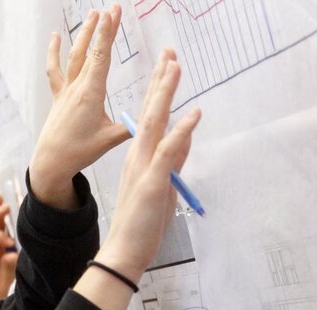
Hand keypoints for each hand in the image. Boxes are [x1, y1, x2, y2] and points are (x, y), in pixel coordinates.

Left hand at [29, 5, 131, 208]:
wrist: (51, 162)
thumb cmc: (79, 152)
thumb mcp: (110, 140)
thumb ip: (131, 127)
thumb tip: (152, 118)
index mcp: (90, 94)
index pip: (101, 57)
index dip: (107, 34)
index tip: (113, 14)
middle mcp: (76, 87)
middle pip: (89, 51)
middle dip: (101, 28)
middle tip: (111, 8)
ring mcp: (65, 90)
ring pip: (73, 56)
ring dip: (82, 34)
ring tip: (91, 14)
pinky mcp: (58, 96)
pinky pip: (55, 70)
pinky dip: (54, 52)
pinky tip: (55, 37)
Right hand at [97, 49, 201, 279]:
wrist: (123, 250)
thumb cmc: (141, 224)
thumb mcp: (162, 186)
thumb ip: (173, 161)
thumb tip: (184, 137)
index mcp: (139, 157)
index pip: (150, 116)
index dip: (159, 89)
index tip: (166, 65)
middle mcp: (138, 156)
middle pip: (151, 111)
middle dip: (161, 80)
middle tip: (168, 52)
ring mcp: (144, 167)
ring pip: (156, 122)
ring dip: (165, 94)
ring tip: (174, 67)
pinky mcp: (152, 181)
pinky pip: (167, 151)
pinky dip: (181, 131)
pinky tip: (193, 114)